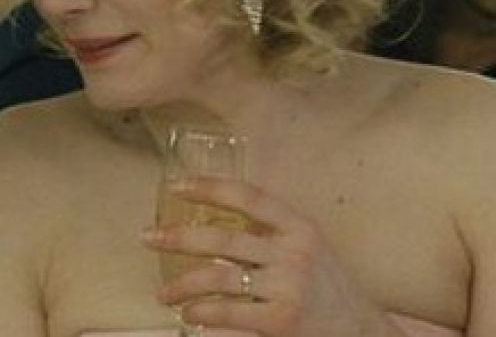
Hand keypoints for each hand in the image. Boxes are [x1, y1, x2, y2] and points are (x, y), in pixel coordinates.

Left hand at [144, 177, 399, 336]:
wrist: (362, 330)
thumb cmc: (326, 286)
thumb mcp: (307, 246)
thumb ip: (270, 231)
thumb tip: (212, 214)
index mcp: (299, 227)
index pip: (248, 196)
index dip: (209, 187)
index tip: (176, 187)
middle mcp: (294, 253)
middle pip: (223, 240)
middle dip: (177, 238)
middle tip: (148, 238)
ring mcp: (288, 288)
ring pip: (218, 279)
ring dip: (182, 286)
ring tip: (164, 294)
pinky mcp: (282, 322)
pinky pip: (229, 314)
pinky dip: (202, 314)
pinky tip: (189, 315)